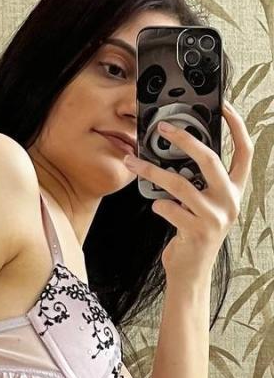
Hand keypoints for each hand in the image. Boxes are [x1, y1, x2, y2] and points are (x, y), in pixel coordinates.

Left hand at [123, 100, 253, 286]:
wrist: (191, 271)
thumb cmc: (192, 231)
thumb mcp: (203, 204)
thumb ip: (198, 180)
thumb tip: (175, 149)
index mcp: (235, 189)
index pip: (245, 151)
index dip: (237, 126)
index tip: (223, 106)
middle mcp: (231, 201)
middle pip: (210, 159)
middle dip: (184, 139)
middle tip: (160, 127)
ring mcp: (216, 217)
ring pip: (180, 183)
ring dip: (152, 171)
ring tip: (132, 162)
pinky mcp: (198, 232)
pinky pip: (170, 208)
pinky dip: (158, 205)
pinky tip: (156, 206)